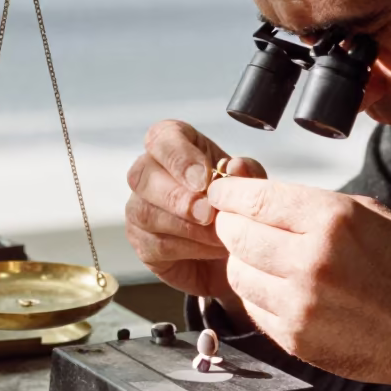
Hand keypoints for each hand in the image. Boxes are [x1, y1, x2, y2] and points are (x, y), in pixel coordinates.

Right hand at [125, 120, 265, 300]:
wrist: (237, 252)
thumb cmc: (236, 208)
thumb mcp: (250, 186)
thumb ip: (247, 173)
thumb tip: (235, 166)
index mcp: (176, 147)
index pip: (160, 137)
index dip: (178, 157)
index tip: (203, 179)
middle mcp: (149, 173)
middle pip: (141, 174)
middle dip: (178, 197)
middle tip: (208, 213)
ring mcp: (139, 208)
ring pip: (145, 212)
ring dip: (188, 227)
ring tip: (220, 235)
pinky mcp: (142, 242)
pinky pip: (156, 244)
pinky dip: (189, 248)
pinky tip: (211, 249)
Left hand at [208, 178, 390, 390]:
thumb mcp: (370, 214)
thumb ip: (313, 204)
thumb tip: (261, 195)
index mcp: (332, 219)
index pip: (255, 198)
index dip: (230, 192)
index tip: (222, 192)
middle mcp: (311, 259)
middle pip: (236, 234)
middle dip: (232, 225)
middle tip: (237, 223)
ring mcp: (300, 303)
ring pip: (237, 273)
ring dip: (242, 261)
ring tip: (263, 257)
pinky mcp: (295, 337)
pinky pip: (253, 308)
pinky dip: (258, 294)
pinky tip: (279, 287)